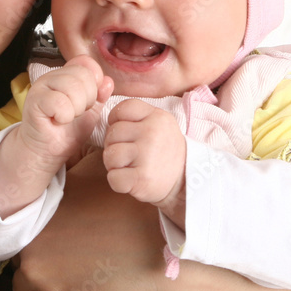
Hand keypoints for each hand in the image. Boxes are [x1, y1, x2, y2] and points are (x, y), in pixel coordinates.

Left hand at [11, 148, 166, 290]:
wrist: (152, 243)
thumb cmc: (125, 206)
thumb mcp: (94, 170)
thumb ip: (72, 162)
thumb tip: (65, 141)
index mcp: (38, 218)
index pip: (19, 236)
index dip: (32, 243)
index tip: (44, 249)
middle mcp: (33, 247)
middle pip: (18, 265)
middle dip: (33, 268)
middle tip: (53, 269)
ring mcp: (44, 277)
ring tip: (52, 290)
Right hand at [18, 55, 112, 168]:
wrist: (46, 152)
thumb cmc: (65, 132)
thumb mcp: (90, 113)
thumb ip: (100, 96)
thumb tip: (108, 80)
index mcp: (64, 75)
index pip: (86, 62)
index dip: (94, 82)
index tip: (89, 101)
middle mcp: (51, 77)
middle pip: (83, 74)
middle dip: (88, 99)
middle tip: (76, 113)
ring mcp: (41, 87)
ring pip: (72, 87)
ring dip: (76, 109)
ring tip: (67, 117)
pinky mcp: (34, 102)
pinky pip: (60, 102)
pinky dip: (65, 116)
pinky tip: (58, 121)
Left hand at [102, 99, 185, 215]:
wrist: (186, 180)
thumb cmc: (164, 151)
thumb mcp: (158, 124)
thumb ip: (137, 116)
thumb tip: (103, 109)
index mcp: (156, 116)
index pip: (122, 109)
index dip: (116, 120)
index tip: (125, 133)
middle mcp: (152, 133)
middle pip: (113, 133)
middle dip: (115, 145)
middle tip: (129, 154)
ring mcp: (147, 155)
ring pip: (110, 156)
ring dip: (115, 165)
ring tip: (130, 166)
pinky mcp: (143, 178)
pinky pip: (113, 178)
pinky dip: (118, 182)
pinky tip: (131, 179)